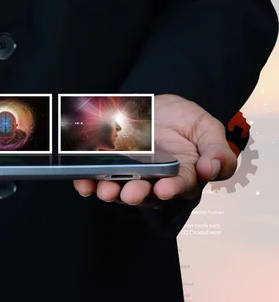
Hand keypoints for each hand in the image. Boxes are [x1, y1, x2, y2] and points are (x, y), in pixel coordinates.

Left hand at [74, 94, 237, 205]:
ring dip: (110, 192)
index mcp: (182, 177)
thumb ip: (217, 152)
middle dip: (136, 194)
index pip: (178, 187)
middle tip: (130, 192)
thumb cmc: (185, 122)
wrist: (157, 107)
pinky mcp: (107, 167)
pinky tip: (83, 182)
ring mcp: (128, 175)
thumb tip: (211, 170)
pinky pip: (95, 178)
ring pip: (118, 190)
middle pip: (144, 194)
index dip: (172, 189)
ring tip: (104, 189)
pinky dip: (87, 182)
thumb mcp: (208, 130)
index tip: (165, 188)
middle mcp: (153, 182)